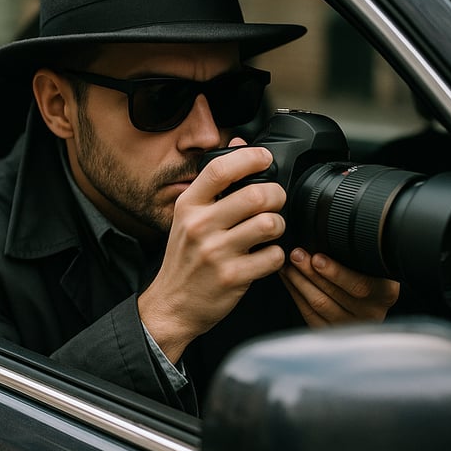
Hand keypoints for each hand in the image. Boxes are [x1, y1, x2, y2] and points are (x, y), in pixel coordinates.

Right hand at [138, 141, 285, 362]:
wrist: (171, 305)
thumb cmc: (184, 259)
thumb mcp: (188, 217)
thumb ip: (213, 183)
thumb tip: (238, 145)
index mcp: (188, 206)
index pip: (220, 169)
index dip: (250, 158)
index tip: (265, 158)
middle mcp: (200, 226)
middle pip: (255, 195)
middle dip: (276, 196)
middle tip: (275, 202)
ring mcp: (216, 253)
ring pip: (268, 224)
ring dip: (279, 225)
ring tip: (271, 230)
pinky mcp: (233, 277)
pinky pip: (273, 256)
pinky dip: (277, 255)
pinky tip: (266, 255)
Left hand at [279, 248, 398, 326]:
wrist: (372, 300)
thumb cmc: (373, 274)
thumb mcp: (375, 263)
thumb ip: (361, 254)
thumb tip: (331, 233)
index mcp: (385, 293)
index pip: (360, 285)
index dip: (336, 272)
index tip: (317, 258)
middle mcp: (370, 312)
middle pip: (333, 294)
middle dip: (310, 272)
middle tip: (296, 255)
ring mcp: (350, 324)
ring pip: (318, 304)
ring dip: (299, 281)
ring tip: (289, 264)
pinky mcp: (332, 331)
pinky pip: (309, 314)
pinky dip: (295, 293)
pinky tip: (289, 278)